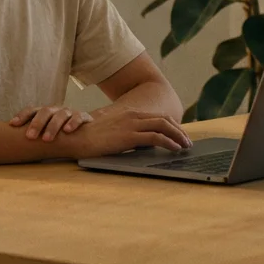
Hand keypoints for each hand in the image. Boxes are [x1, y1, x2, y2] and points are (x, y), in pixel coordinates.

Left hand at [9, 105, 92, 141]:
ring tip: (46, 139)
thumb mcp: (46, 129)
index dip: (22, 116)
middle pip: (45, 111)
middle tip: (30, 137)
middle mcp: (56, 110)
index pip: (31, 110)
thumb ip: (33, 132)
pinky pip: (78, 117)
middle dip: (37, 124)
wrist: (85, 127)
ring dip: (52, 126)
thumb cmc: (60, 130)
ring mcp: (69, 112)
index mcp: (44, 112)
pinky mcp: (83, 116)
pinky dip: (73, 123)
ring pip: (60, 115)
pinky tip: (67, 131)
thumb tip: (11, 141)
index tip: (12, 124)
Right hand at [59, 108, 192, 158]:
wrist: (76, 137)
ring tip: (185, 146)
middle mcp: (133, 116)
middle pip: (165, 120)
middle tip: (187, 141)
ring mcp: (132, 125)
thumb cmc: (90, 137)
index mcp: (129, 114)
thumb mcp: (111, 131)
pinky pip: (156, 138)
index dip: (172, 126)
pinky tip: (174, 149)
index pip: (157, 117)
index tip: (179, 135)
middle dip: (179, 131)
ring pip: (164, 127)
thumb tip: (137, 143)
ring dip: (178, 136)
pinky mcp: (129, 136)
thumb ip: (125, 133)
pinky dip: (169, 142)